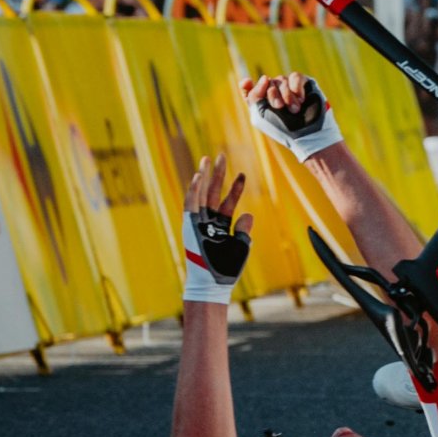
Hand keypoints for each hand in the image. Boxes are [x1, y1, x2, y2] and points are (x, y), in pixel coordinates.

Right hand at [181, 154, 253, 304]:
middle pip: (212, 193)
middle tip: (220, 155)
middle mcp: (207, 222)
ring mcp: (198, 223)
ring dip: (204, 176)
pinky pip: (191, 205)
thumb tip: (248, 214)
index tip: (242, 174)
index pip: (227, 202)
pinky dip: (194, 190)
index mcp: (220, 226)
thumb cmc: (226, 268)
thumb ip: (244, 230)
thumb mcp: (241, 246)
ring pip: (200, 194)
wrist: (213, 281)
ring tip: (208, 159)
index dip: (235, 188)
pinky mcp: (189, 226)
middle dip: (217, 174)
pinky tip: (199, 176)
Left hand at [241, 70, 342, 161]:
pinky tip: (301, 99)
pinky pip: (296, 77)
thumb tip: (266, 77)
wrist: (307, 133)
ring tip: (295, 110)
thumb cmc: (282, 128)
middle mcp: (274, 93)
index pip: (249, 88)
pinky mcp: (304, 85)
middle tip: (279, 107)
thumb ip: (253, 96)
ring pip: (281, 80)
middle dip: (272, 95)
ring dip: (286, 95)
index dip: (247, 84)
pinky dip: (296, 88)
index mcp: (261, 102)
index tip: (247, 82)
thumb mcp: (260, 115)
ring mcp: (289, 88)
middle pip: (267, 82)